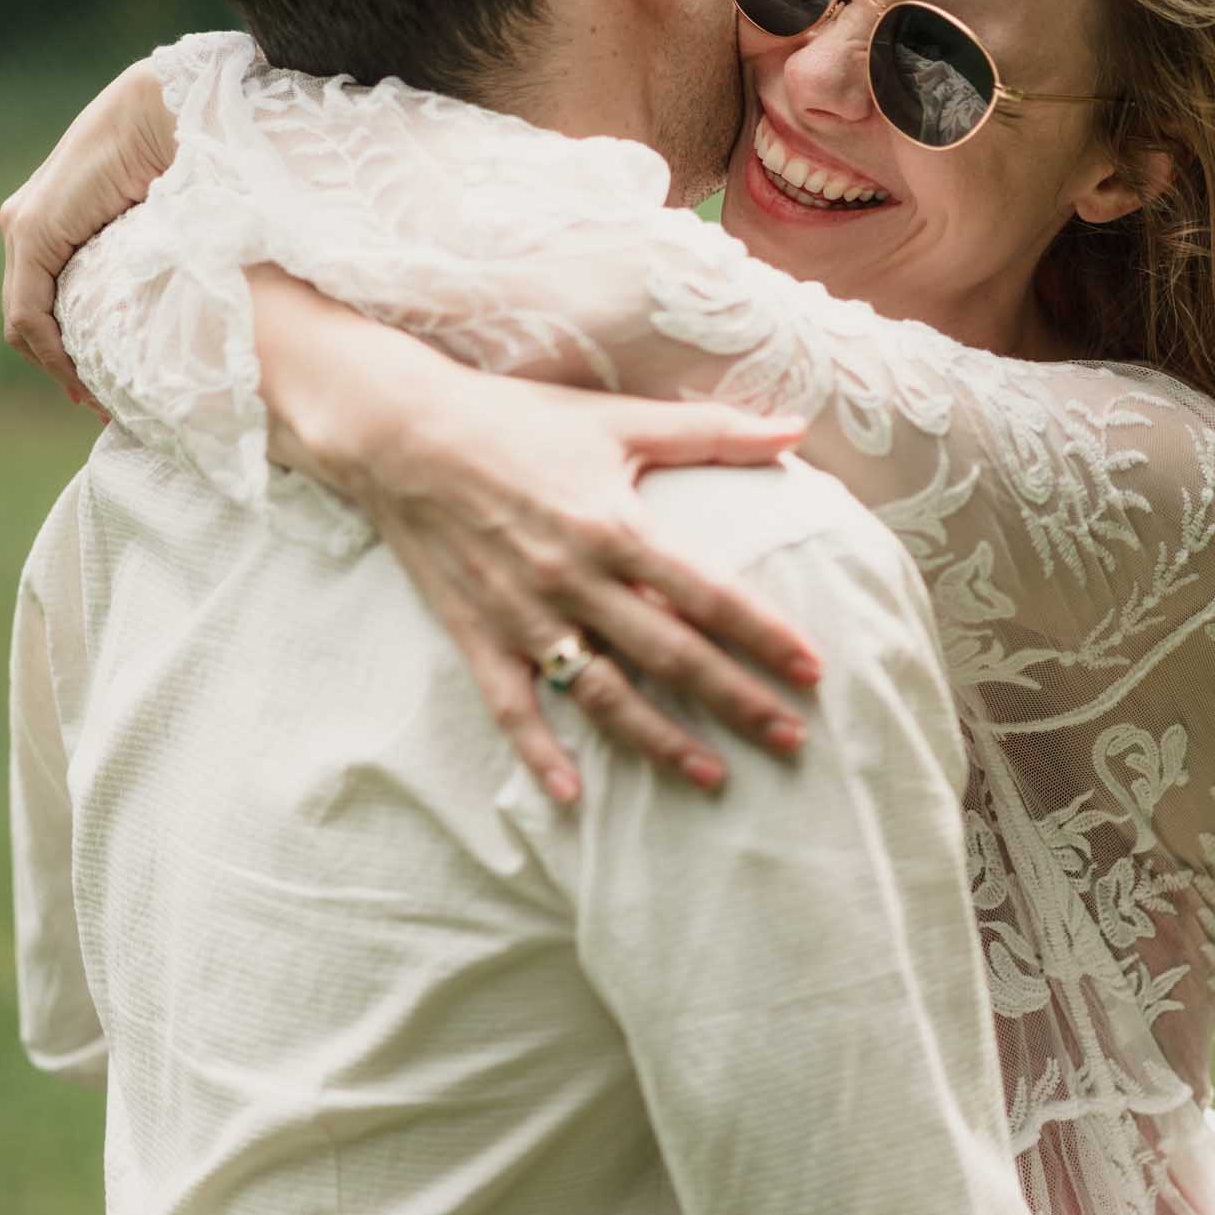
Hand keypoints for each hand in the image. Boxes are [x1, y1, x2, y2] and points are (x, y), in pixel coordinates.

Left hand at [0, 59, 176, 402]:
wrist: (171, 112)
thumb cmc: (186, 159)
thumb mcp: (159, 226)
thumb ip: (147, 260)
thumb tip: (178, 309)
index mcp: (55, 220)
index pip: (46, 304)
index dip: (70, 353)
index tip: (107, 390)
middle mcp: (27, 224)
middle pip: (31, 319)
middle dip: (63, 368)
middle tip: (101, 406)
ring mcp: (24, 227)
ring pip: (25, 323)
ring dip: (59, 368)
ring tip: (98, 402)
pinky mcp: (32, 231)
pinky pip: (29, 313)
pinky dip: (54, 352)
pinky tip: (84, 377)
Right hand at [251, 272, 823, 803]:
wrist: (402, 434)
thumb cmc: (516, 419)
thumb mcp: (616, 417)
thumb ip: (709, 430)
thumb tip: (794, 428)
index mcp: (613, 527)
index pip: (706, 592)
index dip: (762, 633)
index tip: (812, 668)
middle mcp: (573, 580)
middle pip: (669, 656)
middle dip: (736, 701)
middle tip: (792, 740)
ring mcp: (524, 616)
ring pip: (602, 695)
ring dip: (659, 742)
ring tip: (714, 778)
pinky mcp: (478, 636)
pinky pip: (511, 708)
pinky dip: (538, 754)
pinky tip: (572, 796)